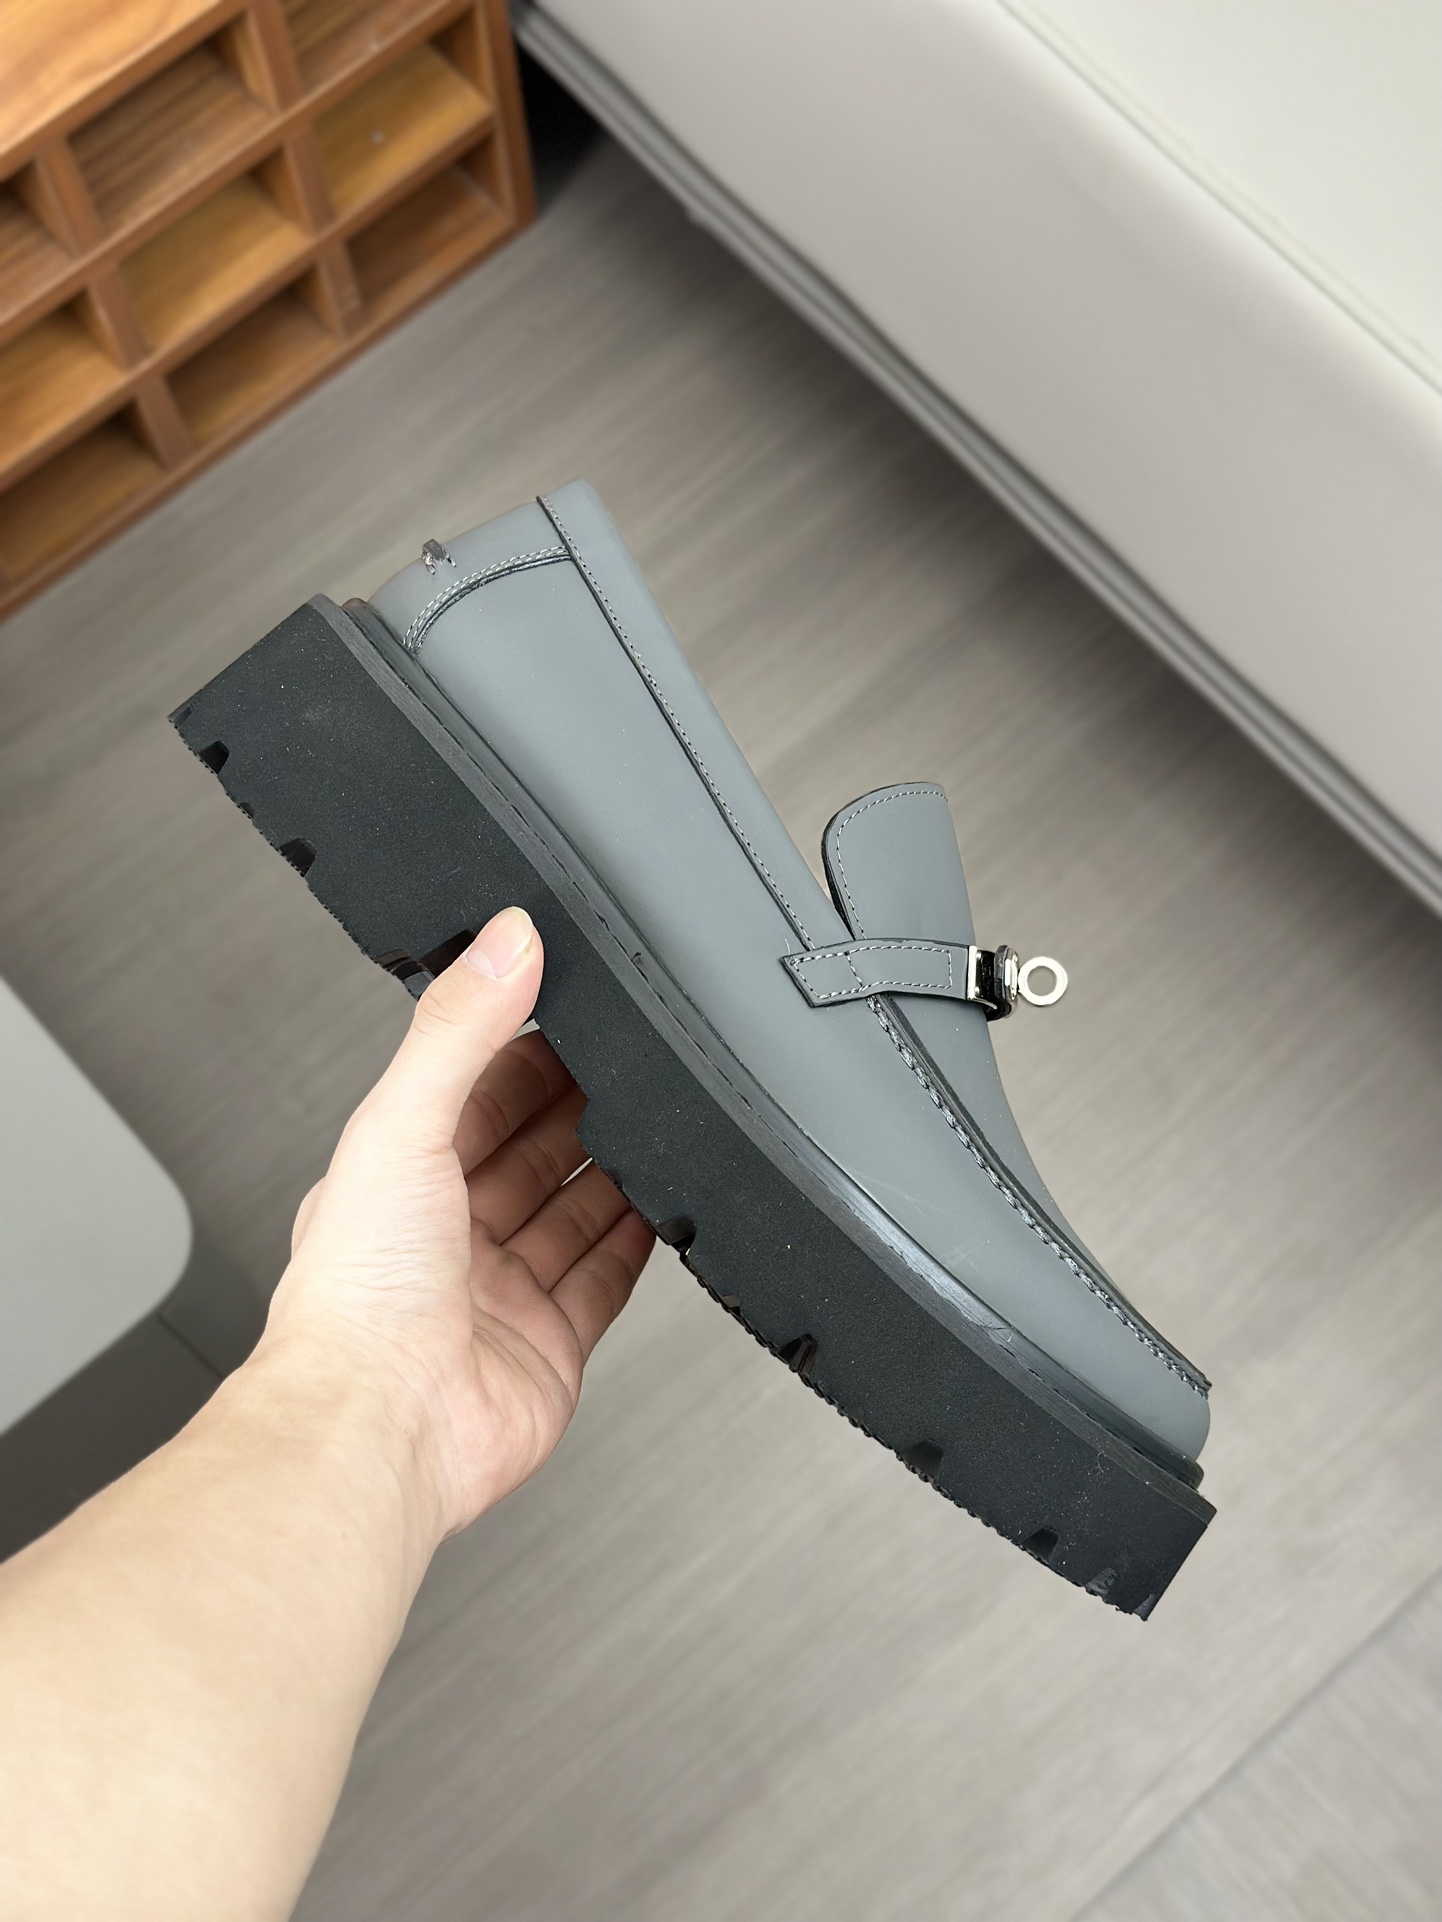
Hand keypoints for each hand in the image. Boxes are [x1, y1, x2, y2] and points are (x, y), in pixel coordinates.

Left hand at [263, 906, 653, 1538]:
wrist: (379, 1428)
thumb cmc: (355, 1300)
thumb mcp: (400, 1126)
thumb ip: (457, 1030)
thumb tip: (504, 941)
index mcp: (393, 1178)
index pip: (471, 1092)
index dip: (523, 1050)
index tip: (572, 1005)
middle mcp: (444, 1237)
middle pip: (530, 1149)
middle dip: (579, 1103)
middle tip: (632, 1057)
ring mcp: (499, 1295)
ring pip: (572, 1210)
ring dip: (614, 1166)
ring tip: (661, 1117)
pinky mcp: (551, 1346)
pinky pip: (606, 1280)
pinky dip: (640, 1241)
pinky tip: (665, 1206)